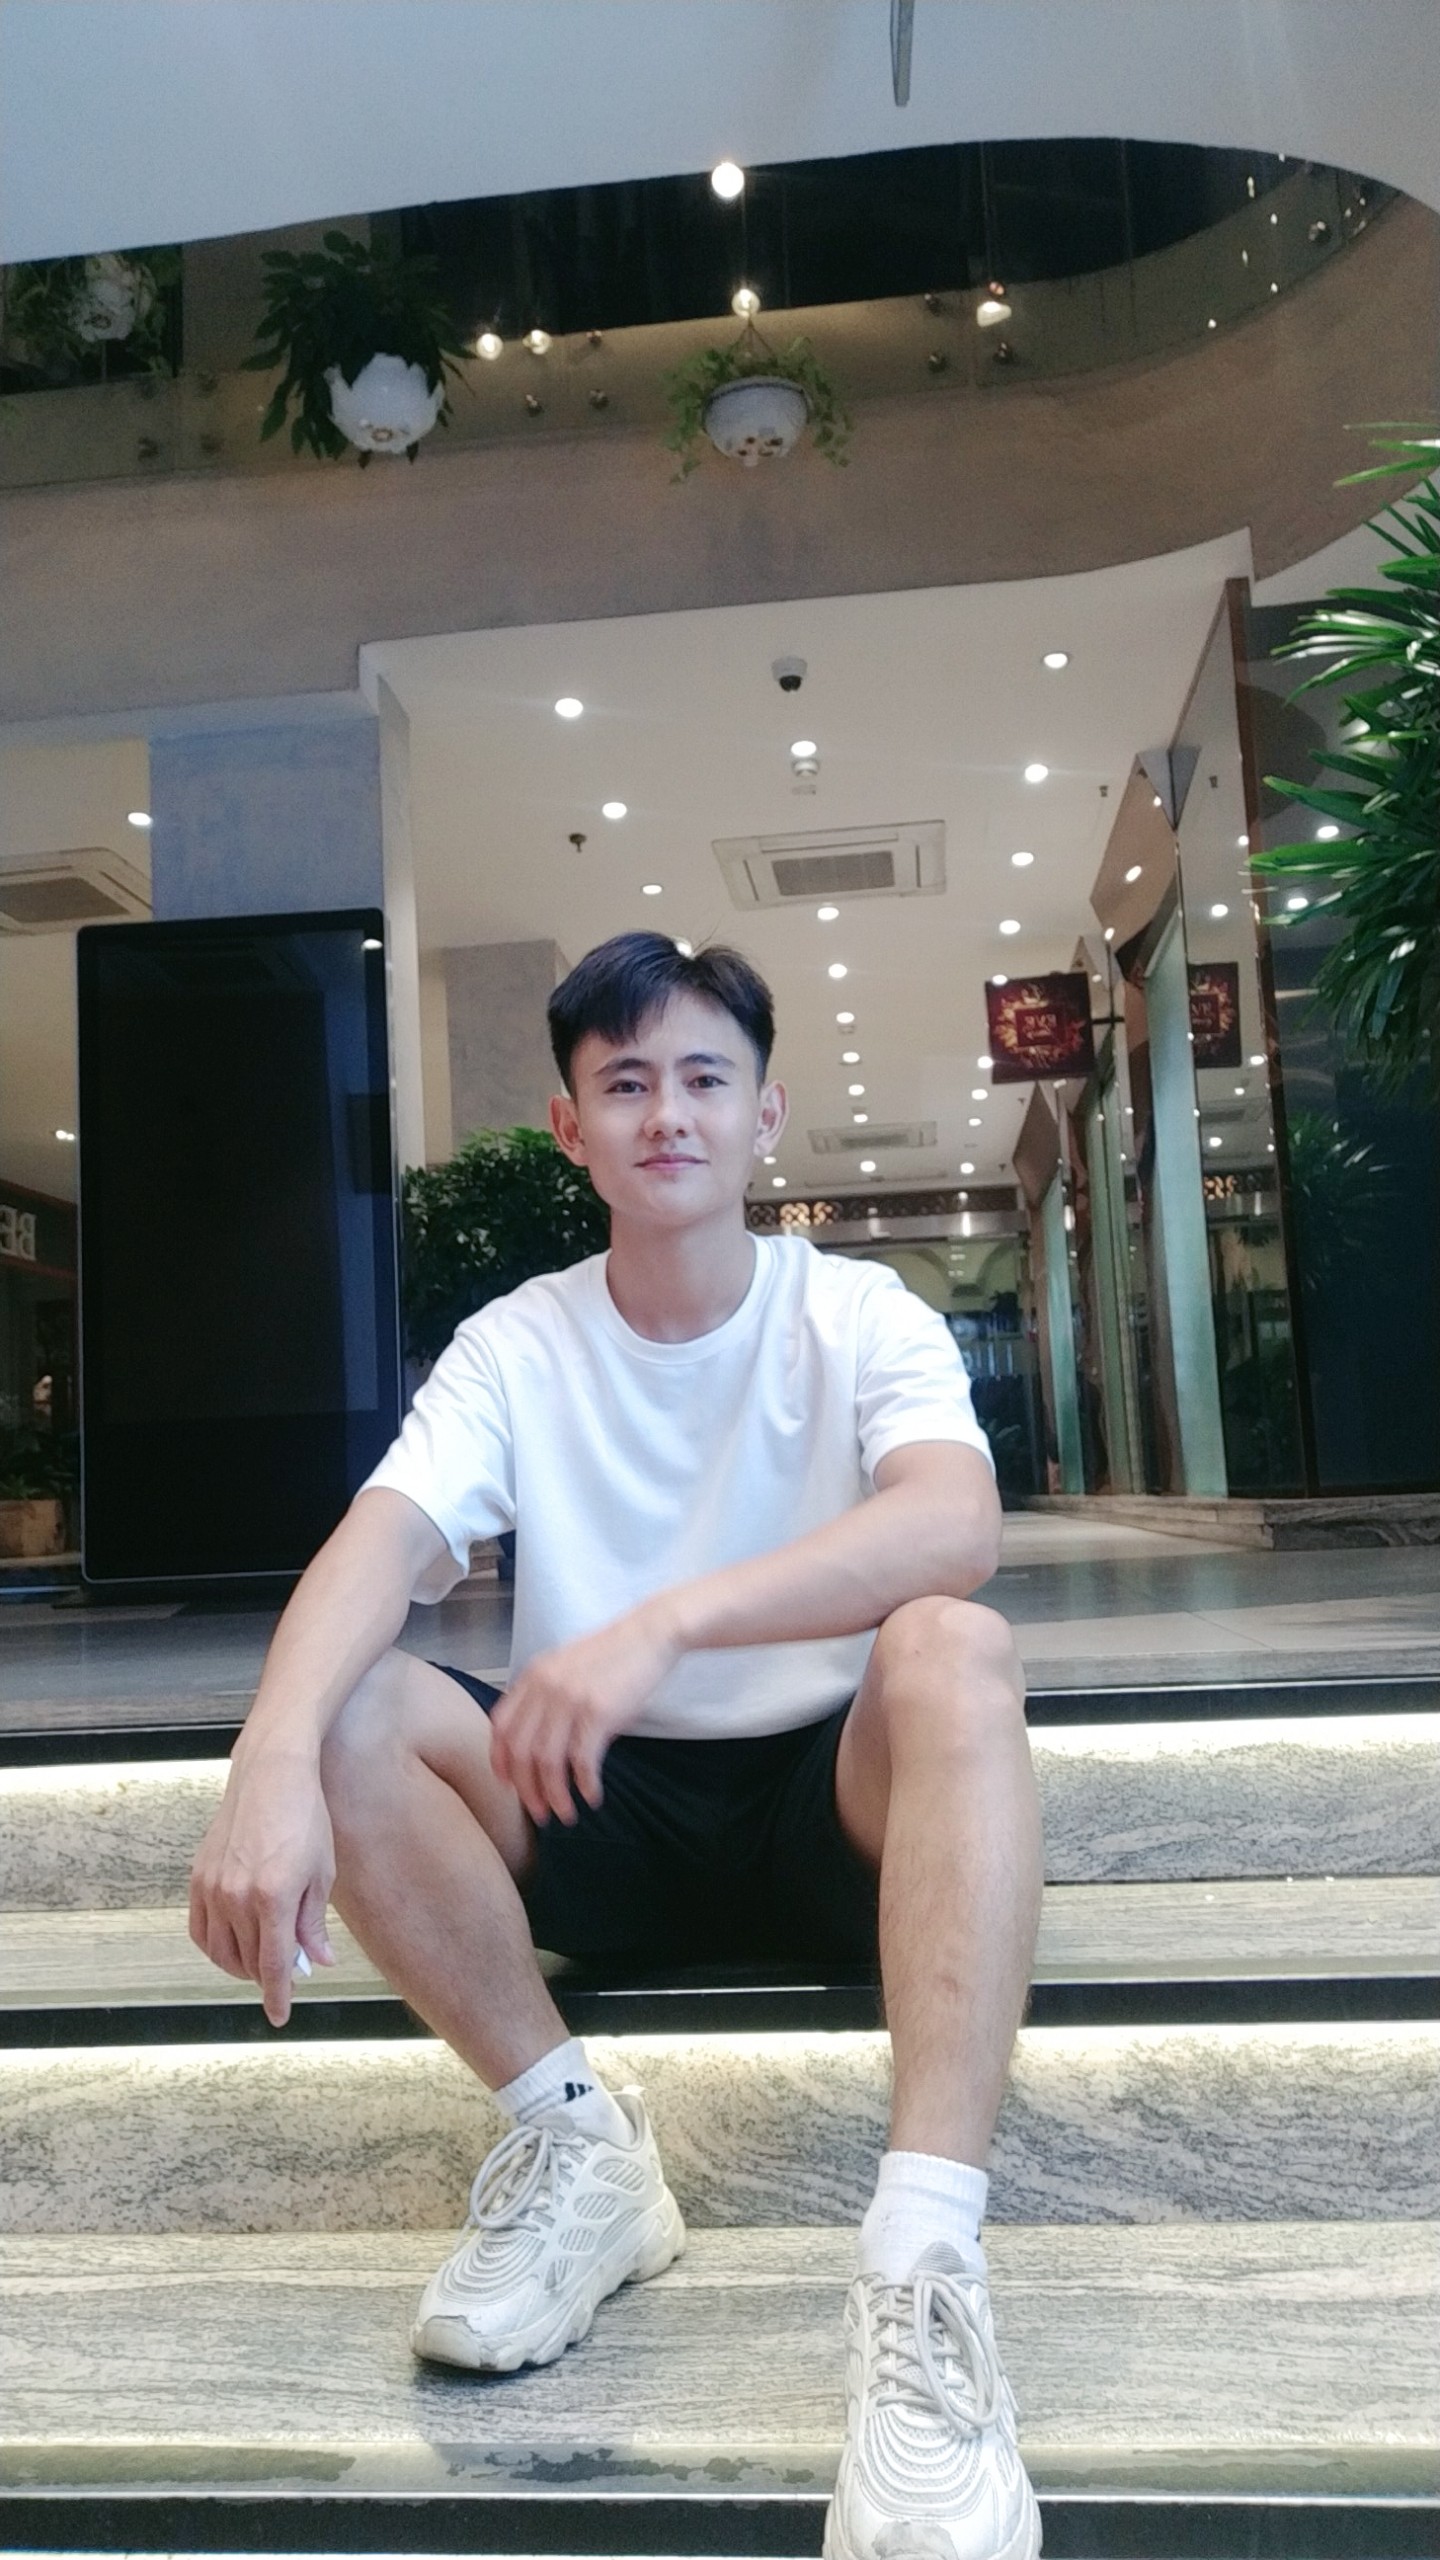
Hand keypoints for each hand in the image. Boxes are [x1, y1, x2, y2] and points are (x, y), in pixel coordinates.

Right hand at [188, 1750, 336, 2027]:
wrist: (270, 1774)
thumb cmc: (305, 1819)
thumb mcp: (321, 1873)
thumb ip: (313, 1923)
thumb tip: (317, 1961)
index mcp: (274, 1897)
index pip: (273, 1965)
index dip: (277, 1995)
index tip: (280, 2016)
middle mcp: (238, 1897)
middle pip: (249, 1960)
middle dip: (268, 1974)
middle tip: (288, 1972)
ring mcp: (213, 1887)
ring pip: (221, 1951)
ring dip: (242, 1964)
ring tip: (262, 1960)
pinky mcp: (198, 1877)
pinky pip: (200, 1930)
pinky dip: (215, 1947)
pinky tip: (231, 1945)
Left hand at [488, 1604, 681, 1826]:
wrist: (650, 1634)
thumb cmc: (613, 1654)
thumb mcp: (566, 1666)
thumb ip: (546, 1696)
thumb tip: (539, 1744)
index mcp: (533, 1675)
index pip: (500, 1726)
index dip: (500, 1761)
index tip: (509, 1785)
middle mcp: (545, 1687)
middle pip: (520, 1751)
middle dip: (526, 1789)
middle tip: (539, 1812)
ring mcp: (570, 1699)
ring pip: (548, 1762)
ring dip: (554, 1795)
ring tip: (565, 1814)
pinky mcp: (598, 1712)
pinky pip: (582, 1761)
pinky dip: (585, 1784)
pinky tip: (592, 1796)